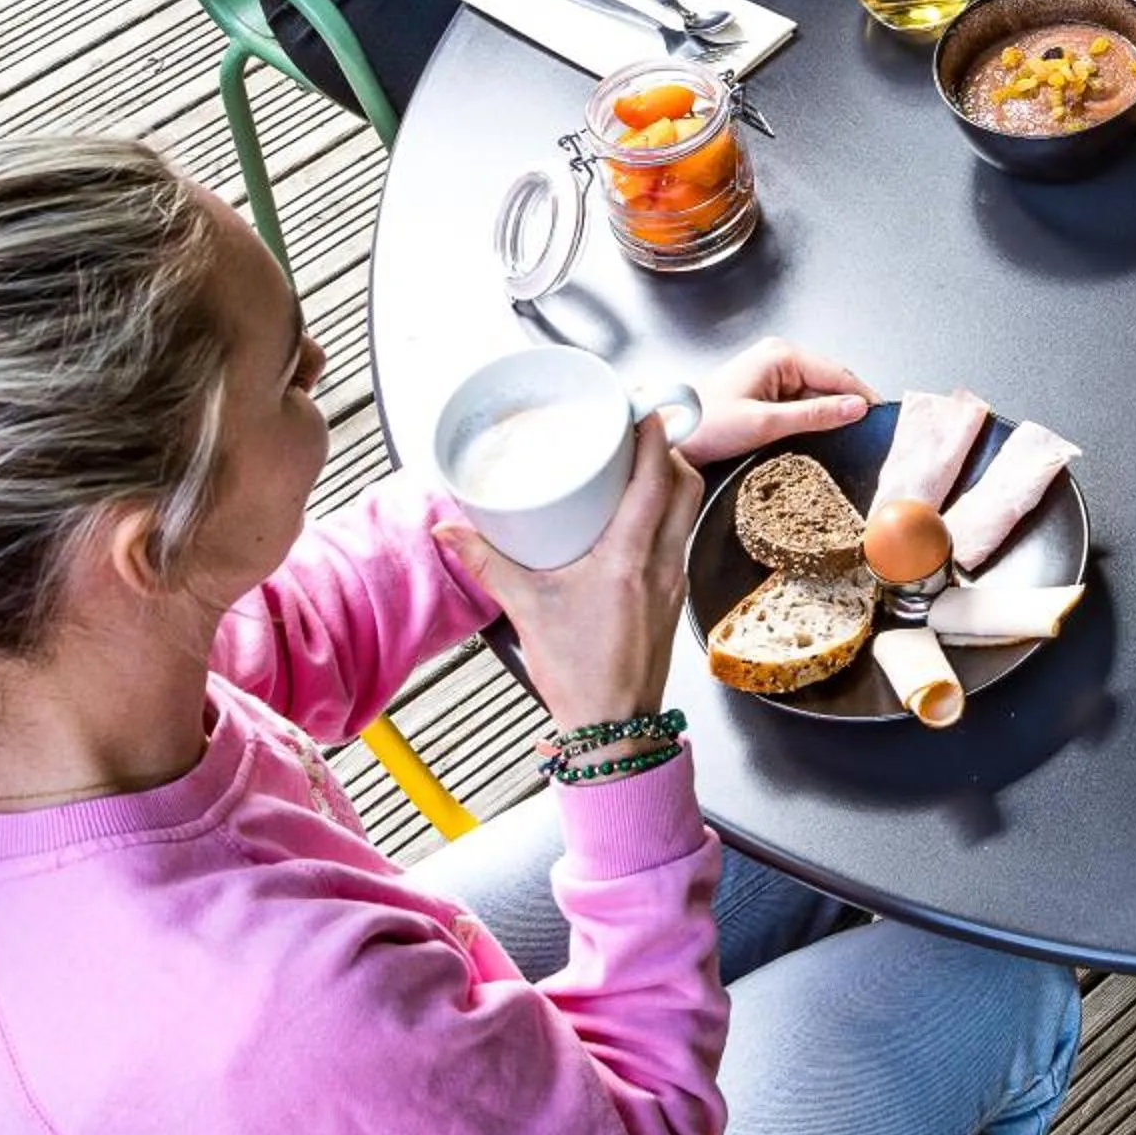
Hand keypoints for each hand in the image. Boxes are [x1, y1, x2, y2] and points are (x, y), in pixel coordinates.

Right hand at [432, 408, 702, 731]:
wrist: (613, 726)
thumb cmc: (578, 674)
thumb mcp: (526, 609)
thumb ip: (486, 563)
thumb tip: (448, 529)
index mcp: (628, 558)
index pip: (656, 480)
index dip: (653, 437)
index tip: (641, 408)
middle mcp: (661, 563)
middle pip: (684, 486)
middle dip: (667, 450)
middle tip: (637, 431)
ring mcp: (672, 579)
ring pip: (686, 511)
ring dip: (670, 481)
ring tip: (635, 466)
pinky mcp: (672, 595)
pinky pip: (678, 537)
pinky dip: (665, 514)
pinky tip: (636, 517)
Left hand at [680, 336, 878, 467]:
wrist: (670, 438)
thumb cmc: (706, 425)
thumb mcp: (766, 423)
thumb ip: (815, 414)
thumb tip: (856, 408)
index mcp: (780, 356)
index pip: (837, 373)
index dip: (863, 396)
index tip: (884, 418)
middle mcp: (778, 358)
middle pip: (829, 383)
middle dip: (847, 407)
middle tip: (870, 435)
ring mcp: (772, 375)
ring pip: (817, 395)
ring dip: (829, 415)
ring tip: (849, 440)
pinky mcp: (767, 393)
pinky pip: (801, 404)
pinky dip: (813, 419)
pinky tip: (820, 438)